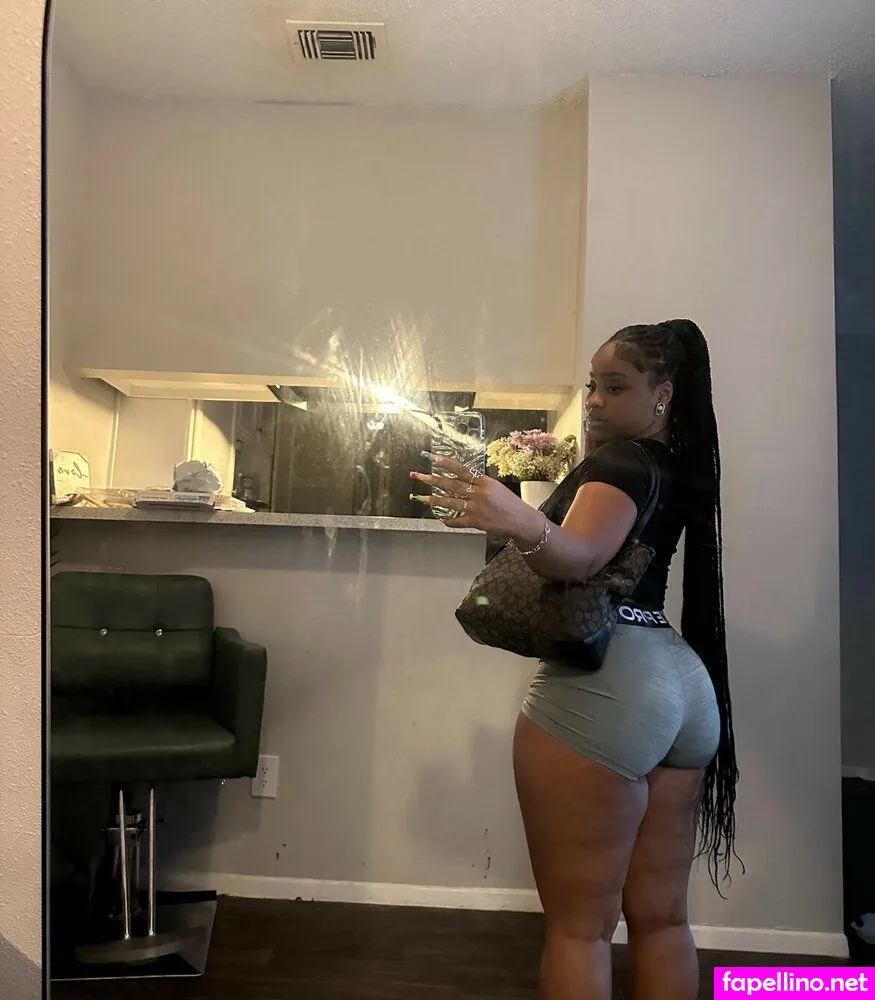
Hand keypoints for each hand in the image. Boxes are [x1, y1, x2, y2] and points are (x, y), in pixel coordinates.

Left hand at [409, 455, 543, 540]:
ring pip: (451, 503)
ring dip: (434, 500)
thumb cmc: (508, 501)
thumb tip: (458, 479)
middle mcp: (479, 494)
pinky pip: (459, 521)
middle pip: (452, 485)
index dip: (448, 465)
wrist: (520, 519)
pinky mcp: (476, 522)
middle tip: (419, 477)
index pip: (462, 471)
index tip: (434, 459)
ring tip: (421, 498)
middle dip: (433, 481)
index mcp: (484, 482)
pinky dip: (449, 520)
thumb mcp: (495, 486)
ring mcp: (477, 508)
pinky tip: (441, 519)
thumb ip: (478, 483)